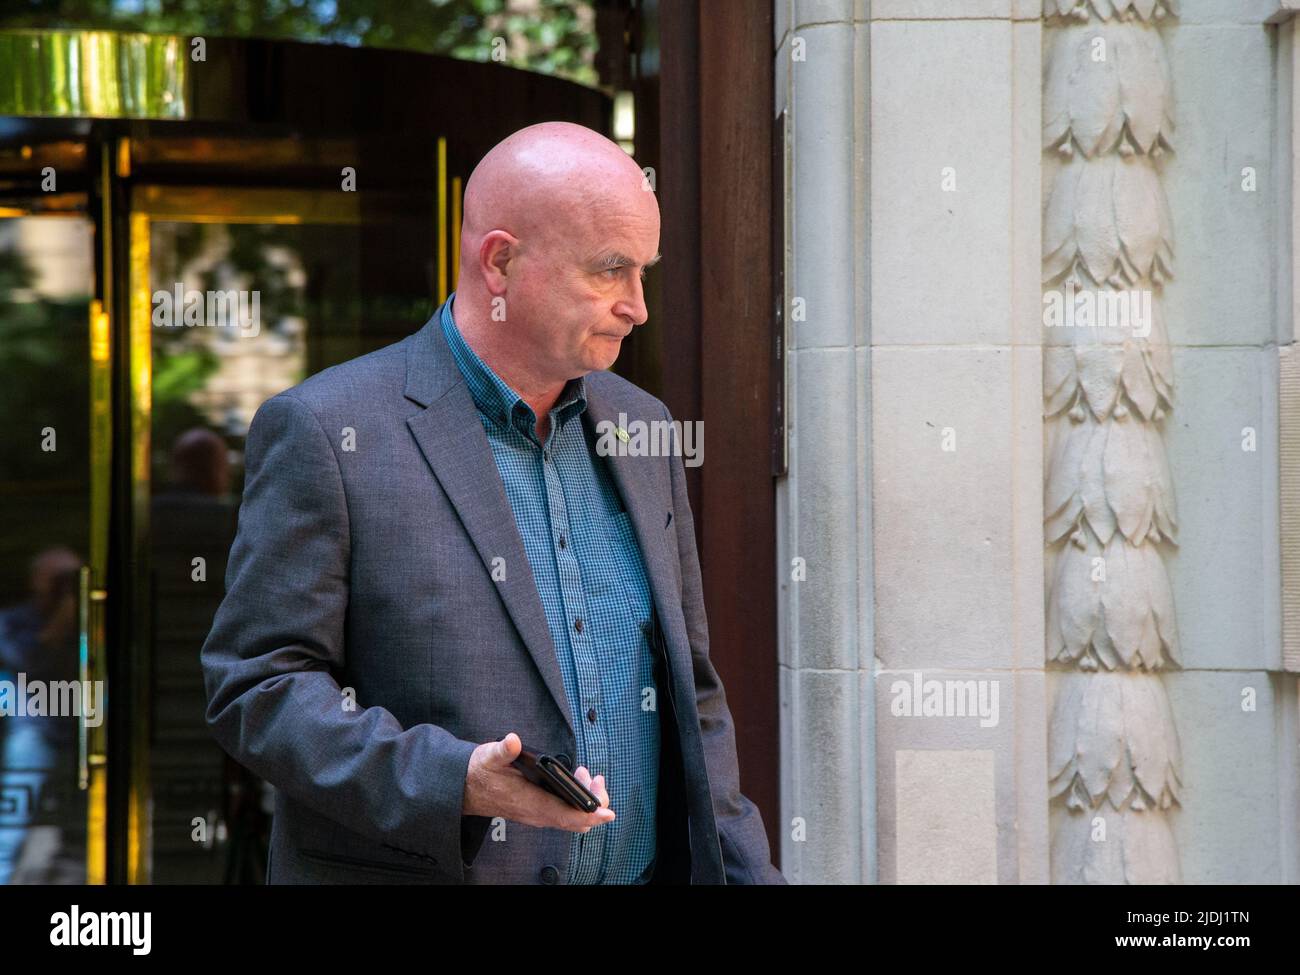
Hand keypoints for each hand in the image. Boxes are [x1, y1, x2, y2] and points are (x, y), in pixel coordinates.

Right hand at [463, 732, 614, 832]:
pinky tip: (574, 779)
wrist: (464, 788)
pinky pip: (565, 813)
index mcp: (530, 803)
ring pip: (572, 817)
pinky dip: (575, 799)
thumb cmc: (479, 772)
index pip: (567, 816)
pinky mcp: (537, 810)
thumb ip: (503, 750)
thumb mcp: (489, 757)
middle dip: (594, 802)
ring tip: (585, 773)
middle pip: (577, 821)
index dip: (590, 815)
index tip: (607, 812)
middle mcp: (537, 814)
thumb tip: (512, 741)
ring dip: (585, 799)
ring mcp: (538, 814)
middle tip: (595, 777)